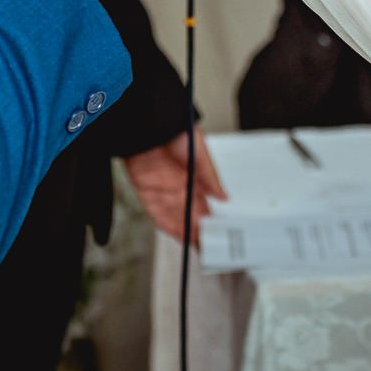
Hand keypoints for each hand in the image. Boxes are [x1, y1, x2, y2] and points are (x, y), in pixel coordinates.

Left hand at [123, 128, 227, 245]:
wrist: (147, 119)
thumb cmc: (176, 126)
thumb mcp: (199, 151)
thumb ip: (210, 176)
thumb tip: (224, 197)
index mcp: (196, 178)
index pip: (208, 206)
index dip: (215, 222)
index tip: (223, 237)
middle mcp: (180, 186)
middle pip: (193, 216)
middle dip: (203, 234)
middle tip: (213, 251)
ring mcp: (163, 190)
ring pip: (177, 219)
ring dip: (187, 234)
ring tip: (200, 251)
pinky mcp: (146, 190)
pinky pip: (156, 213)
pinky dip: (167, 226)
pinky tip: (179, 237)